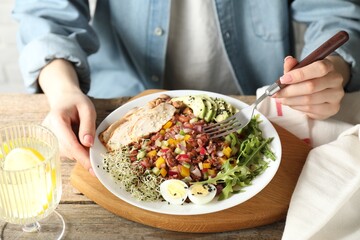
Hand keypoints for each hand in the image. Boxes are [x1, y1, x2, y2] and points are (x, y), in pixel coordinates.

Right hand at [39, 59, 95, 174]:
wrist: (64, 99)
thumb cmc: (77, 102)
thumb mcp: (87, 109)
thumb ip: (88, 125)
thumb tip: (88, 144)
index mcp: (57, 120)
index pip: (70, 144)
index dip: (82, 157)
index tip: (93, 168)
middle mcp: (49, 131)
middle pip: (68, 151)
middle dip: (84, 155)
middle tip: (98, 155)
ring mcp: (48, 138)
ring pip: (67, 153)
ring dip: (80, 152)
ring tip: (88, 139)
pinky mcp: (51, 143)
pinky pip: (66, 151)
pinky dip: (76, 150)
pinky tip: (81, 141)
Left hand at [274, 55, 349, 118]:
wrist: (324, 89)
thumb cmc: (309, 77)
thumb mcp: (300, 69)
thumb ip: (293, 66)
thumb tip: (288, 60)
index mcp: (329, 66)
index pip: (318, 68)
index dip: (299, 74)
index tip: (282, 79)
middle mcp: (336, 80)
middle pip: (311, 86)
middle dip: (289, 91)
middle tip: (276, 93)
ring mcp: (336, 95)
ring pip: (309, 100)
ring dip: (290, 100)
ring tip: (281, 99)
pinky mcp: (332, 108)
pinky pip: (310, 109)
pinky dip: (296, 107)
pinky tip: (291, 104)